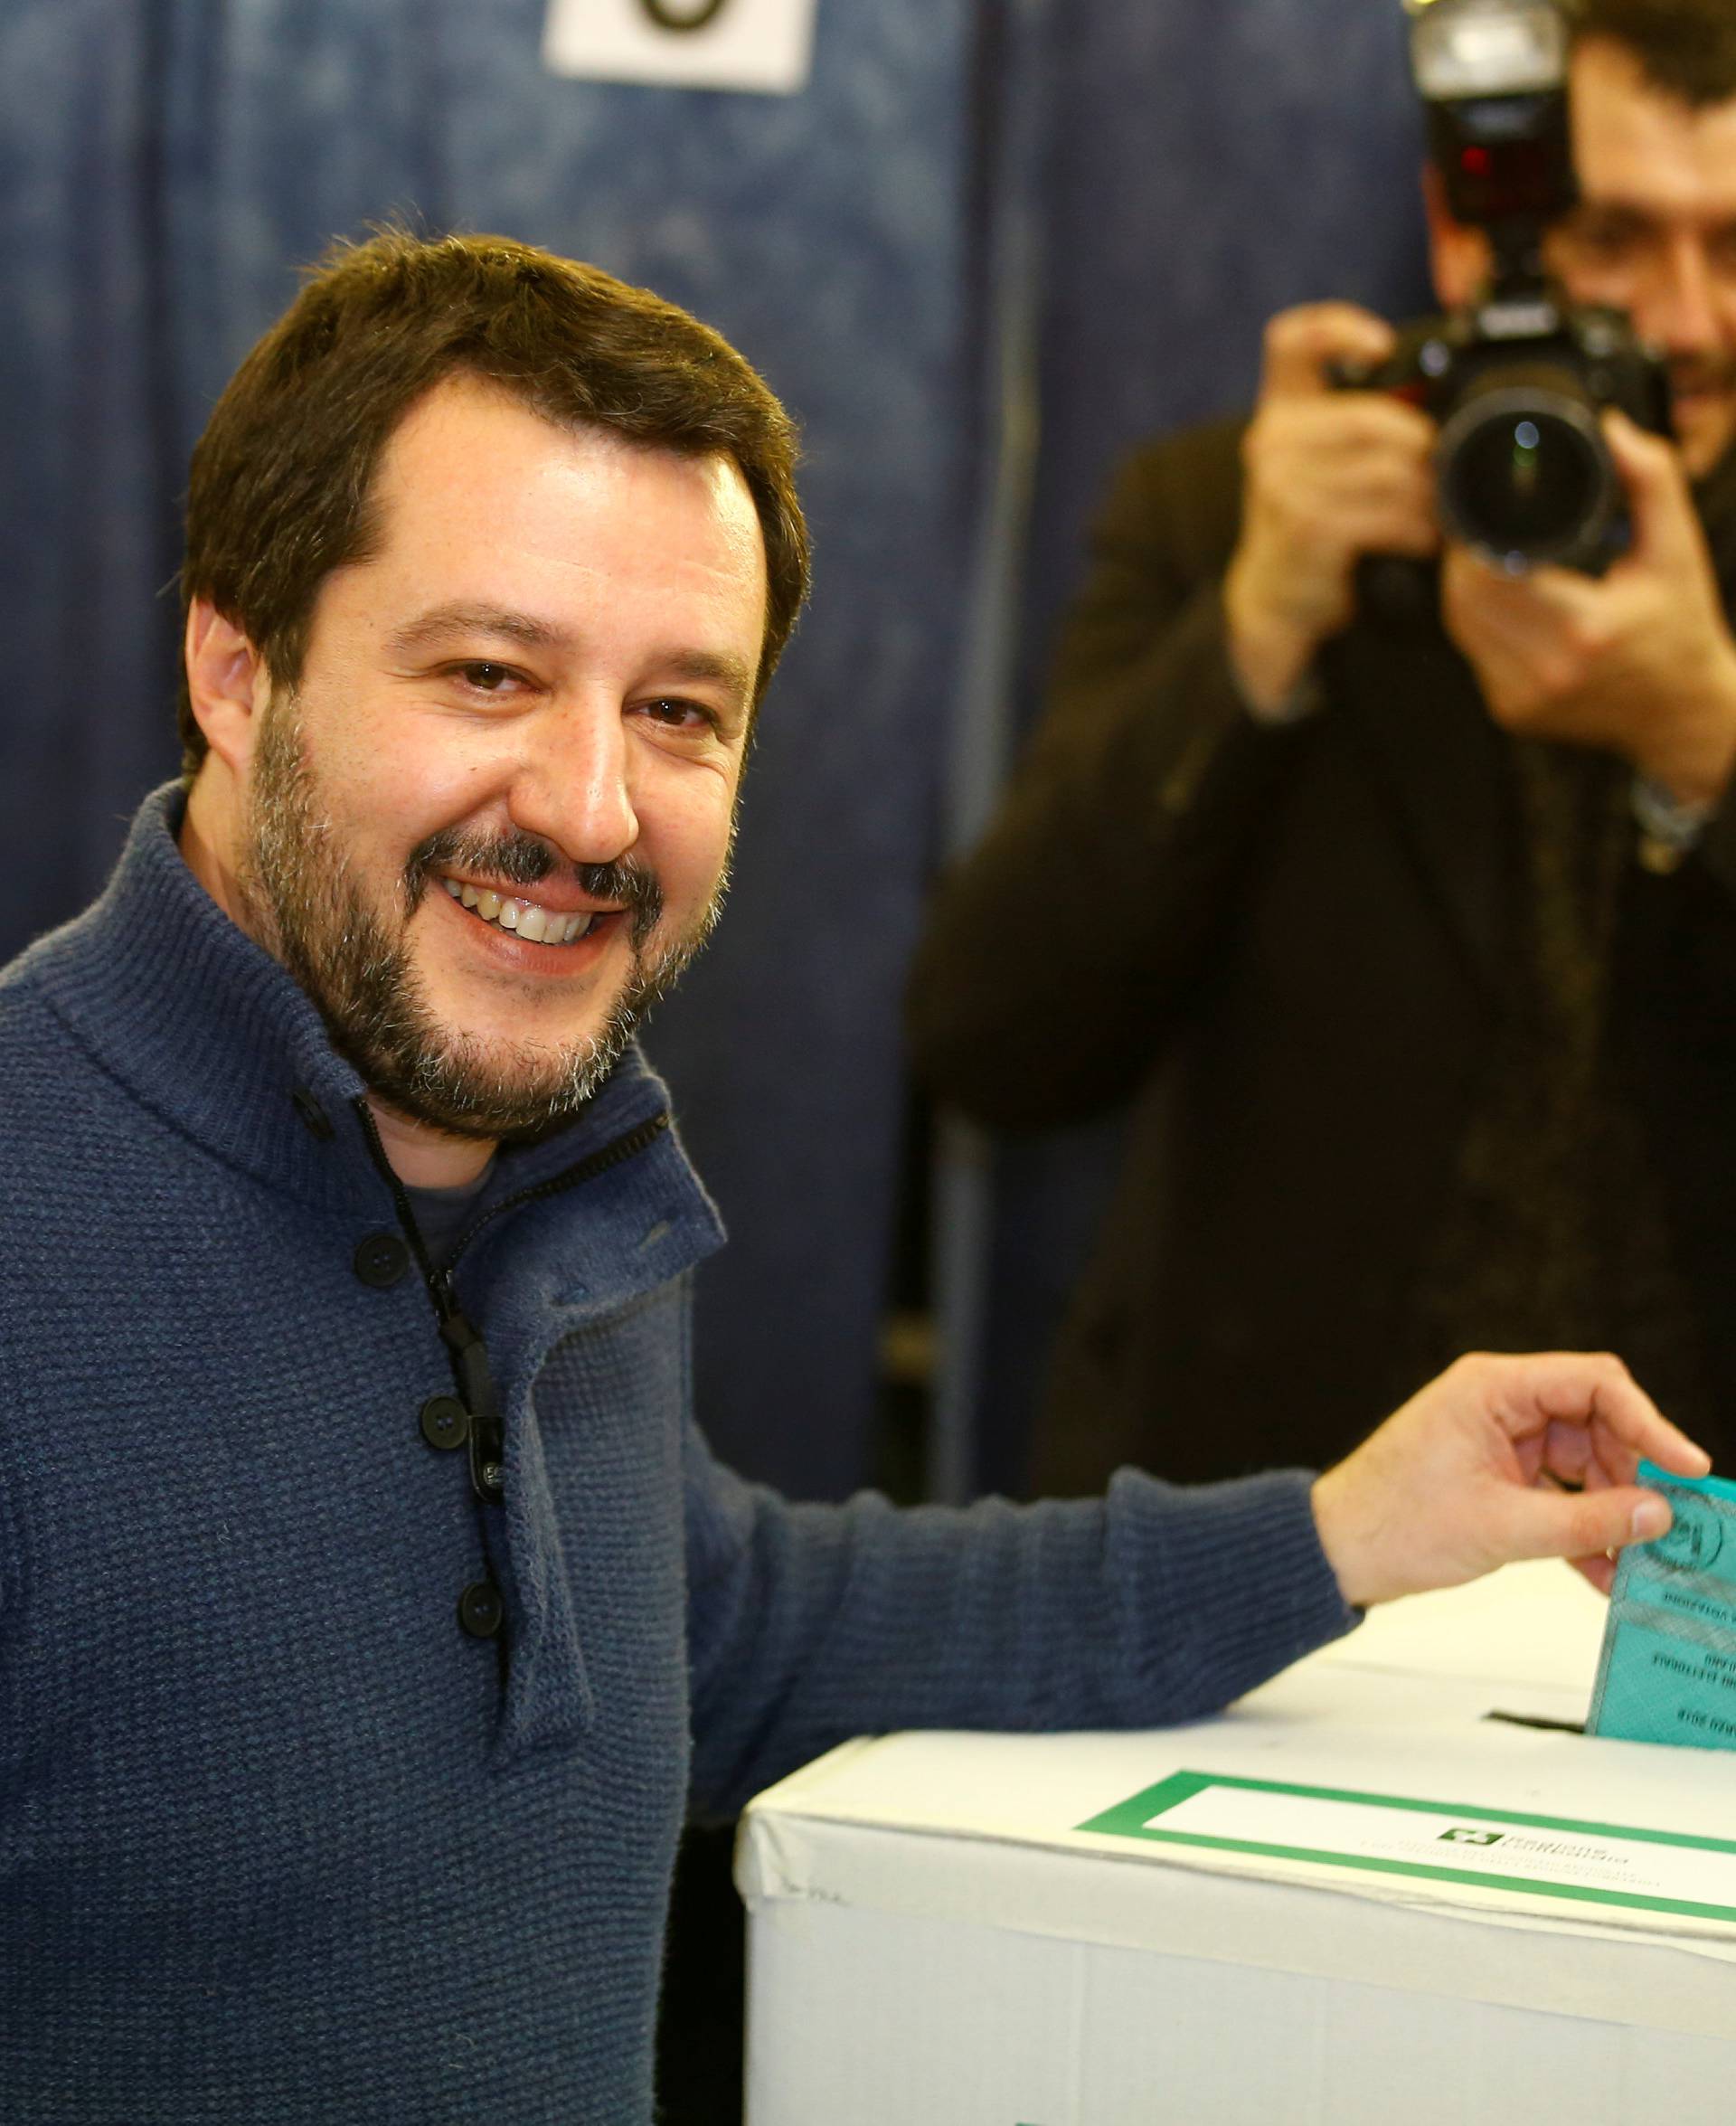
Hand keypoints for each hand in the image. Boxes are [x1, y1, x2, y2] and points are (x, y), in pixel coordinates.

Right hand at [1224, 302, 1438, 713]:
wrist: (1277, 597)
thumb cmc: (1316, 524)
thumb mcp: (1328, 464)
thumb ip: (1367, 426)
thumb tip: (1451, 410)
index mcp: (1282, 409)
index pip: (1292, 342)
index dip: (1337, 329)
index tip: (1382, 346)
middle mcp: (1272, 439)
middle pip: (1369, 416)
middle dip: (1421, 445)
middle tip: (1446, 470)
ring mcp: (1280, 484)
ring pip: (1383, 469)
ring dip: (1425, 494)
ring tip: (1440, 512)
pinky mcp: (1302, 528)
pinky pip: (1380, 514)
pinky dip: (1414, 528)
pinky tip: (1423, 539)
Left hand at [1311, 1350, 1711, 1608]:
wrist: (1335, 1552)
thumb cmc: (1394, 1524)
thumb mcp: (1502, 1528)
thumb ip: (1586, 1522)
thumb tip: (1658, 1515)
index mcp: (1492, 1389)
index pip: (1594, 1384)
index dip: (1649, 1422)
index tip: (1687, 1467)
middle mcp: (1499, 1404)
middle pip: (1595, 1425)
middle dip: (1634, 1477)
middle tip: (1669, 1527)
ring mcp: (1499, 1440)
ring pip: (1582, 1465)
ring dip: (1612, 1512)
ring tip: (1642, 1561)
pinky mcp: (1497, 1477)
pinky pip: (1557, 1494)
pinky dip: (1581, 1529)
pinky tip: (1607, 1573)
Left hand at [1441, 412, 1735, 806]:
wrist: (1683, 713)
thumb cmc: (1682, 631)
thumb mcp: (1678, 549)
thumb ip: (1651, 481)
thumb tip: (1611, 428)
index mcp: (1585, 630)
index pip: (1491, 574)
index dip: (1473, 537)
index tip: (1481, 507)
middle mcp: (1546, 670)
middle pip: (1463, 600)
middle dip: (1461, 557)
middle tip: (1476, 525)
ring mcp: (1522, 698)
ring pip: (1460, 626)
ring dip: (1462, 586)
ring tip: (1484, 552)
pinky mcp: (1510, 712)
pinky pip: (1472, 653)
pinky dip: (1475, 620)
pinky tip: (1496, 597)